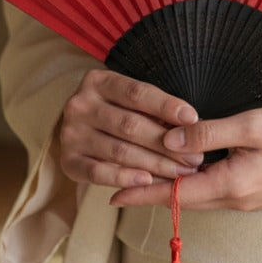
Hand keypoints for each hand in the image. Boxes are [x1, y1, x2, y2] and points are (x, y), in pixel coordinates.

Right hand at [57, 69, 202, 188]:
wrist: (80, 129)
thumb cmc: (117, 110)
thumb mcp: (132, 101)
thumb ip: (155, 110)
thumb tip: (192, 126)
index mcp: (98, 81)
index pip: (137, 93)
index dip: (166, 106)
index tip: (192, 119)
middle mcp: (80, 104)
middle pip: (130, 125)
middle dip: (167, 144)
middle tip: (194, 159)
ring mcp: (71, 133)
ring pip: (119, 151)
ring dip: (154, 164)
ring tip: (180, 172)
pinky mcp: (68, 160)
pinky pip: (98, 172)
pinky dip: (124, 178)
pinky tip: (147, 181)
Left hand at [109, 99, 261, 209]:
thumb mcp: (253, 123)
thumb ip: (209, 132)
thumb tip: (169, 140)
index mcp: (233, 185)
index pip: (176, 193)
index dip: (142, 192)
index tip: (111, 194)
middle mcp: (237, 198)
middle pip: (183, 197)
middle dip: (150, 189)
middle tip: (117, 179)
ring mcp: (248, 196)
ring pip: (198, 193)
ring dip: (171, 184)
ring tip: (142, 172)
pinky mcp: (256, 188)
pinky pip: (214, 188)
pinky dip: (192, 180)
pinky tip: (183, 165)